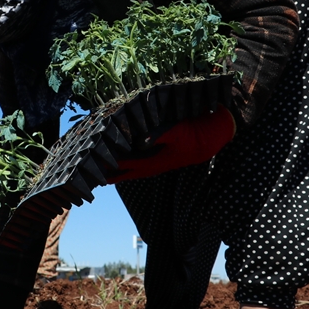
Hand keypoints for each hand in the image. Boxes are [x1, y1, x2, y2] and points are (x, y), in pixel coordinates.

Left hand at [107, 108, 235, 182]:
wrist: (213, 137)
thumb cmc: (194, 134)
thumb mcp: (176, 131)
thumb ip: (159, 135)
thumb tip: (143, 141)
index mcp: (157, 161)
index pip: (130, 164)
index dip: (115, 165)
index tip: (99, 166)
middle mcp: (157, 165)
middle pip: (130, 173)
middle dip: (113, 175)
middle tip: (95, 177)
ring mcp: (160, 163)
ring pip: (136, 171)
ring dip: (122, 173)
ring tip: (106, 175)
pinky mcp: (164, 159)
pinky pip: (143, 166)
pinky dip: (132, 166)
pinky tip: (127, 164)